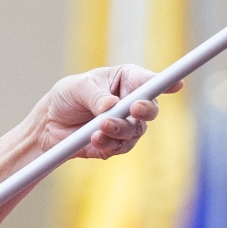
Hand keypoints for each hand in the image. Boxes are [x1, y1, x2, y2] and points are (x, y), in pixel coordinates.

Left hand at [37, 65, 161, 159]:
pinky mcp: (115, 145)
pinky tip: (94, 139)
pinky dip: (108, 143)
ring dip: (119, 129)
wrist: (49, 124)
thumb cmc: (67, 96)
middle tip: (134, 108)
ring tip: (100, 126)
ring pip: (135, 131)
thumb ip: (96, 96)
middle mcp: (131, 103)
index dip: (164, 83)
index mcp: (126, 80)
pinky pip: (120, 147)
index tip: (177, 85)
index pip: (149, 81)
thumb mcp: (78, 87)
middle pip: (150, 110)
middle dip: (144, 110)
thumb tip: (111, 106)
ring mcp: (126, 126)